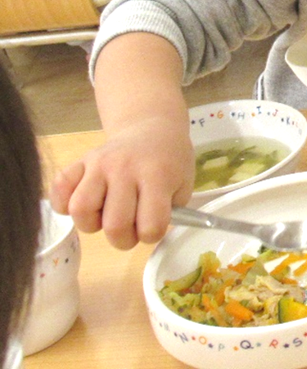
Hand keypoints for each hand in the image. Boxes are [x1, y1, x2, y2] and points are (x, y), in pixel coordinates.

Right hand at [50, 116, 193, 249]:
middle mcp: (125, 168)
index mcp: (157, 175)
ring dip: (92, 224)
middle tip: (130, 228)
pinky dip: (64, 204)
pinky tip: (86, 203)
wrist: (153, 130)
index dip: (152, 235)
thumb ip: (170, 212)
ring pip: (80, 209)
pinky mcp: (80, 161)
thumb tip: (145, 232)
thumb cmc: (170, 163)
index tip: (153, 227)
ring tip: (106, 214)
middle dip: (123, 238)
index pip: (151, 225)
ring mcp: (99, 163)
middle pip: (114, 225)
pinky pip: (59, 189)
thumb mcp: (183, 186)